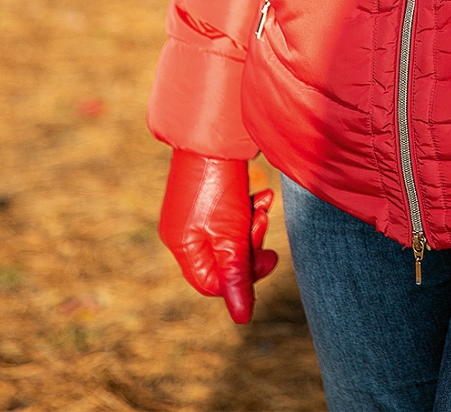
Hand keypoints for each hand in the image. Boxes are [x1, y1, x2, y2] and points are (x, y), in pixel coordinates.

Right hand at [158, 150, 278, 323]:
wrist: (214, 132)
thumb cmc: (218, 185)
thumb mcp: (230, 236)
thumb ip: (237, 276)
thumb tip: (243, 318)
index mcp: (182, 247)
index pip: (213, 284)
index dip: (242, 278)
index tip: (268, 259)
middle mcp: (184, 232)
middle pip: (224, 259)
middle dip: (251, 244)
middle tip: (264, 223)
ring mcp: (194, 212)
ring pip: (231, 235)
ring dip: (254, 223)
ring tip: (265, 204)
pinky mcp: (208, 194)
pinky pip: (231, 213)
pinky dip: (250, 207)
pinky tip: (264, 195)